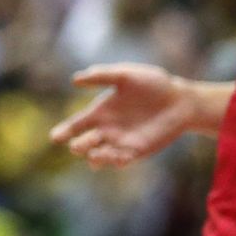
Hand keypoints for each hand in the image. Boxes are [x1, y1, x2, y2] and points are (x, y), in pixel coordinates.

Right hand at [49, 63, 194, 168]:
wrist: (179, 99)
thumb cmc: (151, 83)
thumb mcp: (125, 75)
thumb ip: (102, 76)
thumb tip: (75, 80)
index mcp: (100, 112)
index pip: (76, 125)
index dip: (65, 131)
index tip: (55, 137)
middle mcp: (107, 129)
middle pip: (85, 142)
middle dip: (79, 146)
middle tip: (76, 146)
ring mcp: (121, 142)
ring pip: (101, 155)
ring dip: (96, 157)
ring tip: (94, 155)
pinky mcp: (137, 151)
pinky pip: (122, 159)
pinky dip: (116, 160)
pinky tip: (116, 157)